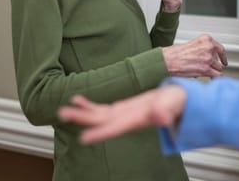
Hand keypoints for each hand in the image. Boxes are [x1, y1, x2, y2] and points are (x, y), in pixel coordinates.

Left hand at [57, 85, 186, 144]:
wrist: (176, 102)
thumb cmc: (175, 103)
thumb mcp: (172, 105)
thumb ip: (165, 112)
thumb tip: (161, 118)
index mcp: (136, 120)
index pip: (115, 128)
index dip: (100, 133)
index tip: (84, 138)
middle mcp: (125, 120)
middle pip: (100, 121)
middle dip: (82, 118)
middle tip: (62, 113)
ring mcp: (121, 115)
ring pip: (97, 116)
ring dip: (81, 113)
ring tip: (63, 110)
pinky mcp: (121, 109)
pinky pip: (101, 108)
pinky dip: (89, 104)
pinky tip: (77, 99)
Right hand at [163, 34, 227, 77]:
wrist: (167, 61)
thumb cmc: (174, 54)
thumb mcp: (191, 44)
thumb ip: (201, 48)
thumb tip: (207, 56)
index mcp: (205, 39)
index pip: (219, 48)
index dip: (222, 56)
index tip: (223, 60)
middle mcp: (209, 47)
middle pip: (218, 59)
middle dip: (214, 64)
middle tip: (208, 68)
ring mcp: (208, 59)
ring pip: (218, 68)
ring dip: (212, 71)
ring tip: (204, 73)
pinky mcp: (206, 69)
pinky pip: (217, 75)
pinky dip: (214, 78)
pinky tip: (211, 78)